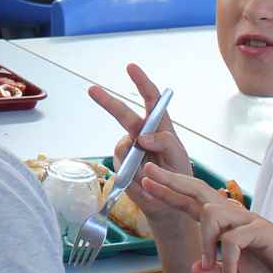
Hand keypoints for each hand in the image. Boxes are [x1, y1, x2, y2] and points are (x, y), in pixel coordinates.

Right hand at [87, 64, 191, 231]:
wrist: (169, 205)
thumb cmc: (179, 176)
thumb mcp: (179, 158)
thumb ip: (165, 142)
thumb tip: (141, 137)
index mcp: (160, 127)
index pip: (151, 100)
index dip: (141, 82)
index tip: (130, 68)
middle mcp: (142, 135)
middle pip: (124, 115)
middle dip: (108, 102)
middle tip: (92, 90)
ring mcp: (129, 150)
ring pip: (122, 146)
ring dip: (134, 159)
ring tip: (151, 174)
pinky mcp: (121, 166)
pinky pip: (120, 165)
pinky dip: (131, 174)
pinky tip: (142, 181)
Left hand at [139, 163, 272, 272]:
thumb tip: (195, 270)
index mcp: (225, 223)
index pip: (191, 202)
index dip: (168, 191)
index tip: (145, 182)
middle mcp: (234, 215)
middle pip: (197, 190)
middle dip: (171, 181)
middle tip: (147, 172)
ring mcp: (248, 219)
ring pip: (211, 214)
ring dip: (205, 242)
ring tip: (210, 265)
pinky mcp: (261, 230)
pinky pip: (233, 240)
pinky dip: (229, 260)